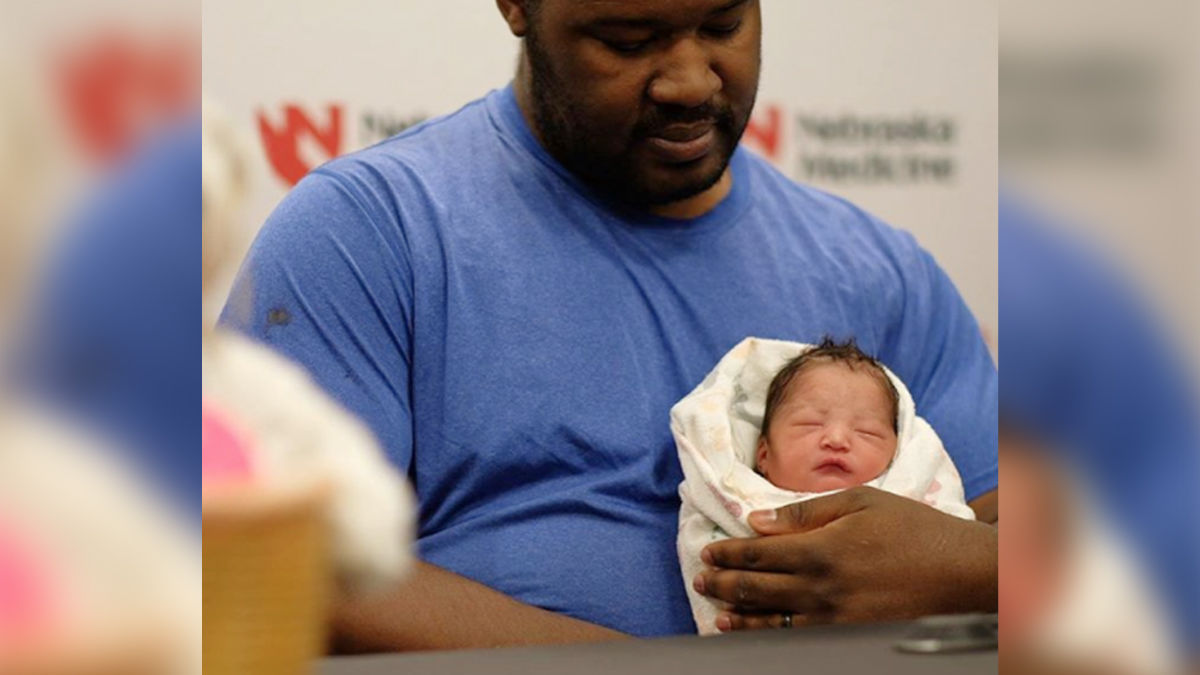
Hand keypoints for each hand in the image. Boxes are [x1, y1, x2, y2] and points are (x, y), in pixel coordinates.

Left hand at [693, 486, 996, 631]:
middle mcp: (821, 587)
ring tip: (715, 608)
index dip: (728, 553)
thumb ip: (803, 511)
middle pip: (756, 588)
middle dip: (723, 582)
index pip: (758, 553)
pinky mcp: (849, 635)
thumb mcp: (860, 501)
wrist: (960, 571)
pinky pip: (798, 638)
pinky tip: (751, 631)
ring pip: (771, 620)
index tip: (709, 550)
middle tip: (701, 577)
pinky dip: (767, 635)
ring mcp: (835, 618)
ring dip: (737, 614)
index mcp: (821, 548)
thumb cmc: (912, 527)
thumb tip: (757, 520)